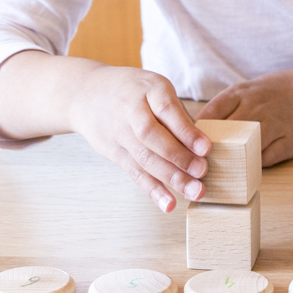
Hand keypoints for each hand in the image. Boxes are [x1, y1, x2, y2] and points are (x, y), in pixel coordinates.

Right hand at [0, 52, 211, 213]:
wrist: (86, 94)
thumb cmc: (133, 91)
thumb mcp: (155, 88)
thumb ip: (177, 114)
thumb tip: (203, 146)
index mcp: (148, 88)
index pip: (166, 110)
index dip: (186, 131)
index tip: (205, 148)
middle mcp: (130, 110)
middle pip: (152, 137)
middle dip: (179, 157)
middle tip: (202, 172)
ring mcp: (119, 132)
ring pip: (144, 158)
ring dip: (171, 178)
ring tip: (194, 191)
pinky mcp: (113, 152)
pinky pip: (134, 172)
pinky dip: (153, 190)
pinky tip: (169, 204)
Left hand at [198, 69, 292, 165]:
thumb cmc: (268, 93)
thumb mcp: (243, 92)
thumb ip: (221, 110)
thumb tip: (192, 132)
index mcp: (239, 94)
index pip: (210, 114)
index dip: (194, 134)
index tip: (185, 148)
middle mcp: (256, 108)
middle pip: (225, 134)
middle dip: (209, 152)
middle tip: (197, 167)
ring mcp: (274, 125)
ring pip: (245, 148)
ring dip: (230, 161)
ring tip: (218, 172)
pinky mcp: (288, 142)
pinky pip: (264, 159)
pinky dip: (253, 165)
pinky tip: (246, 167)